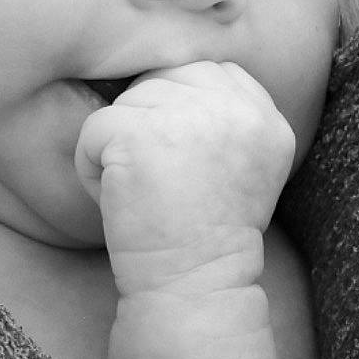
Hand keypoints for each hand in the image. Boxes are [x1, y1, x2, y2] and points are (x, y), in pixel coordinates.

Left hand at [74, 62, 296, 296]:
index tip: (187, 165)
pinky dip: (91, 166)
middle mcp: (236, 109)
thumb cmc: (208, 230)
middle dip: (151, 124)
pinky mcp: (138, 133)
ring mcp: (188, 117)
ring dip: (122, 145)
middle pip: (166, 79)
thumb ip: (229, 113)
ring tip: (147, 192)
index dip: (183, 113)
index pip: (210, 73)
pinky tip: (117, 198)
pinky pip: (93, 128)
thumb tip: (173, 74)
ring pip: (128, 101)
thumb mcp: (247, 164)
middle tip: (165, 181)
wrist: (192, 285)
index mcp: (267, 116)